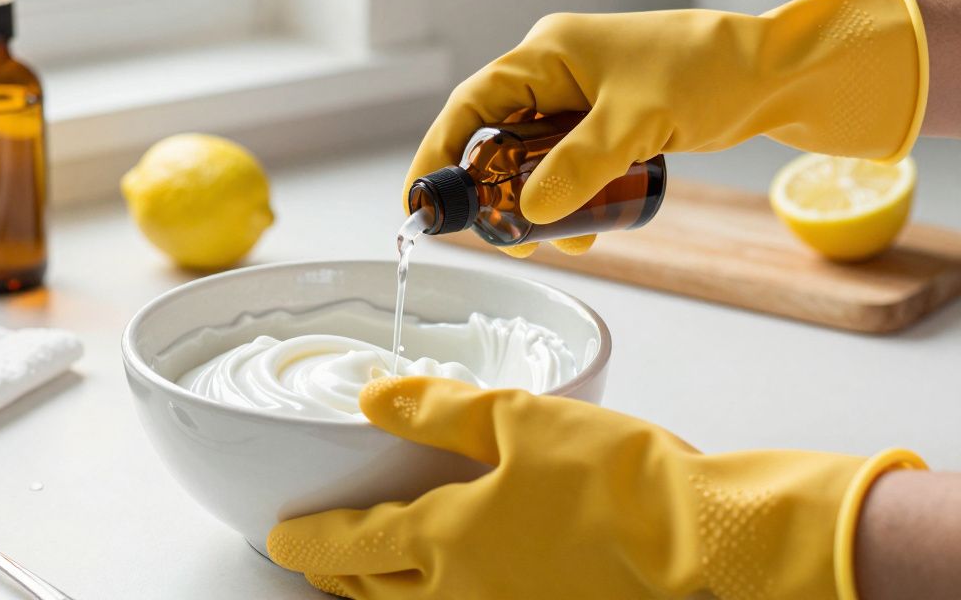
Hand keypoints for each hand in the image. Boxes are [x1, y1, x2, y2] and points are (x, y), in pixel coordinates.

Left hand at [268, 377, 923, 598]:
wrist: (700, 540)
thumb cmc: (616, 478)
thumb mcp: (516, 420)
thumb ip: (436, 411)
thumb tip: (377, 400)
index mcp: (445, 538)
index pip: (351, 542)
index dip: (308, 539)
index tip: (279, 537)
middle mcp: (461, 592)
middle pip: (372, 588)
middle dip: (334, 573)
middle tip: (312, 558)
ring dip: (375, 593)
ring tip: (361, 577)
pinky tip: (446, 584)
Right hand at [405, 0, 927, 255]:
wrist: (778, 74)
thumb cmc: (710, 74)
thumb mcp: (638, 122)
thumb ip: (581, 166)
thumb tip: (532, 214)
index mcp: (547, 53)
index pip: (471, 104)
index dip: (439, 152)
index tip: (418, 200)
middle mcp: (554, 72)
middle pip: (493, 135)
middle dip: (489, 190)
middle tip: (494, 236)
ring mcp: (578, 99)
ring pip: (527, 157)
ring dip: (531, 202)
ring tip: (548, 242)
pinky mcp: (602, 123)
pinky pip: (563, 164)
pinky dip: (565, 198)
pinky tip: (585, 229)